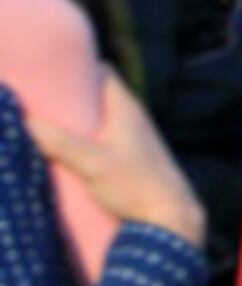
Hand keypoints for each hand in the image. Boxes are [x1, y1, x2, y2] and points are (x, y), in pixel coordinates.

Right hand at [35, 76, 202, 249]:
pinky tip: (69, 148)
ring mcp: (135, 137)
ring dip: (78, 118)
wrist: (172, 220)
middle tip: (39, 100)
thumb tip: (26, 122)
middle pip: (98, 93)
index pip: (103, 71)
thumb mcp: (93, 164)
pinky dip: (88, 136)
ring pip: (101, 116)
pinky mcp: (133, 157)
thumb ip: (59, 143)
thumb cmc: (137, 187)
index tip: (49, 70)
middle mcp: (134, 117)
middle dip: (70, 94)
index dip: (78, 66)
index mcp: (126, 108)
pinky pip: (106, 136)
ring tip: (47, 123)